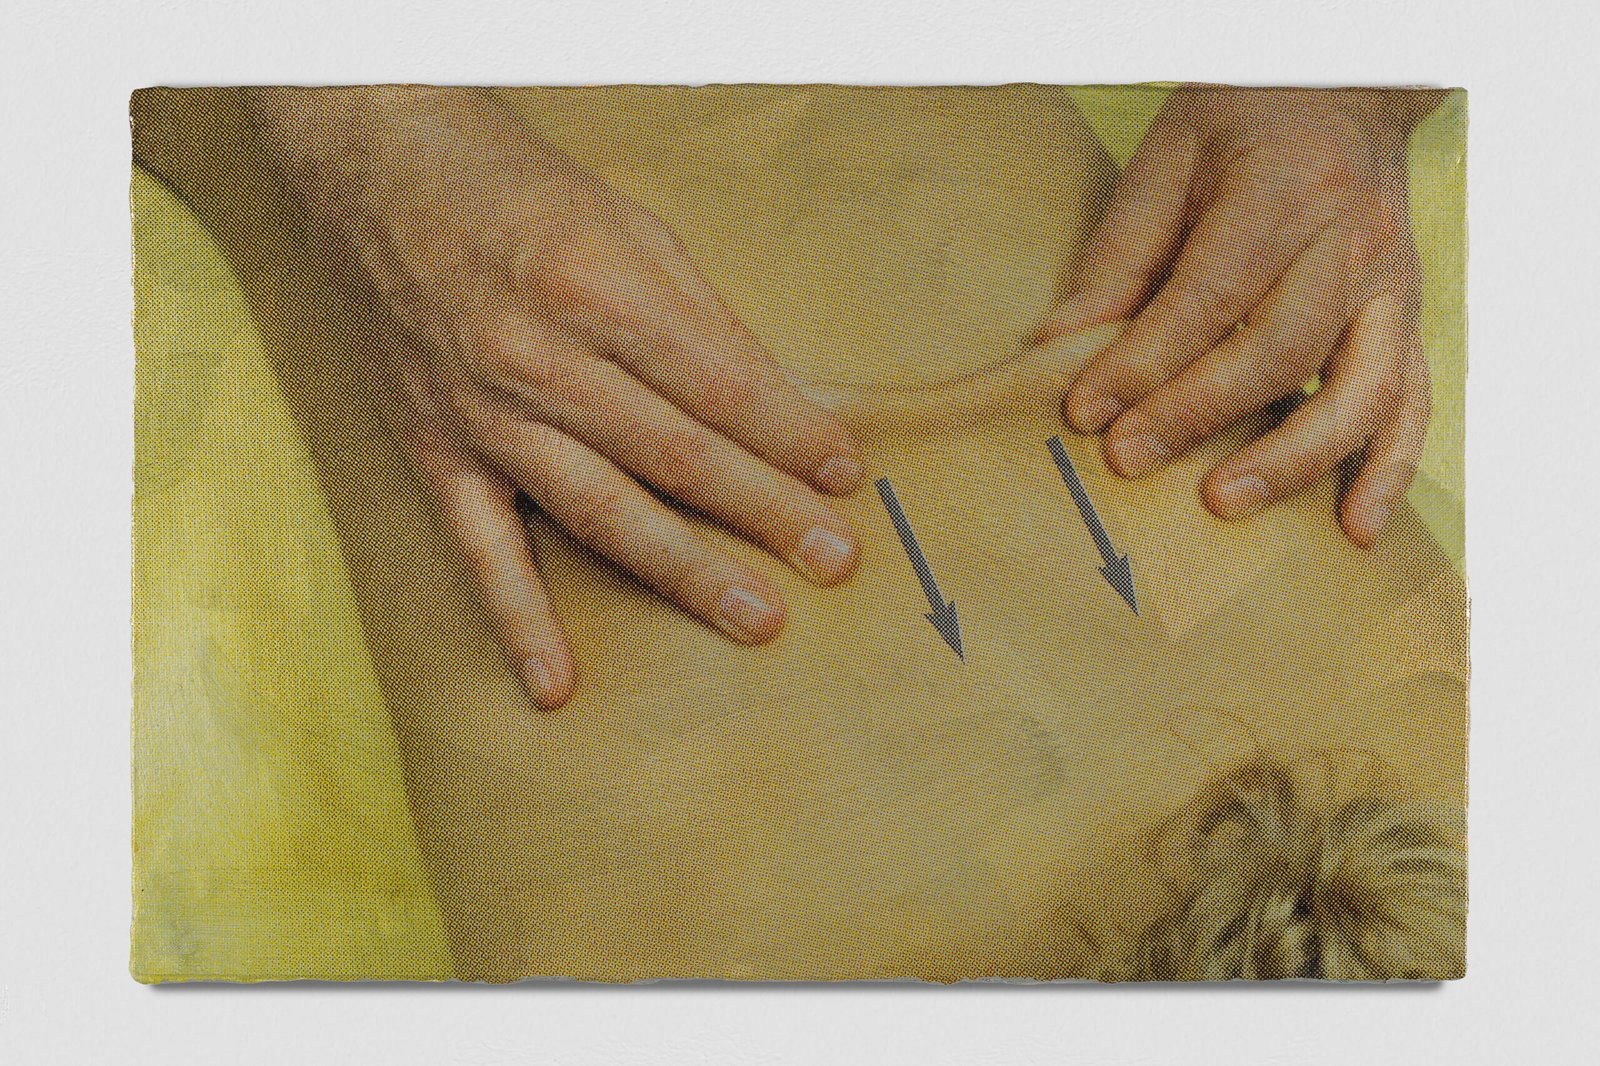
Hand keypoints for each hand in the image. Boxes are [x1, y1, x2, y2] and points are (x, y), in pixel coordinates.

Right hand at [246, 88, 862, 708]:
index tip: (845, 473)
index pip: (721, 386)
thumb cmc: (518, 190)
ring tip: (758, 619)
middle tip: (835, 559)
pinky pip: (482, 550)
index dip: (792, 434)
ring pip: (601, 513)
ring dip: (686, 572)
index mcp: (597, 287)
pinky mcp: (437, 452)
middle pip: (676, 456)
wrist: (376, 166)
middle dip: (765, 511)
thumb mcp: (630, 225)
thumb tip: (781, 405)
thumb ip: (703, 320)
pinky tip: (556, 684)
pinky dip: (519, 620)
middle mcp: (539, 358)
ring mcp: (484, 415)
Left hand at [1036, 88, 1440, 545]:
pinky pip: (1411, 405)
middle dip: (1199, 415)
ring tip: (1224, 506)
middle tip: (1130, 462)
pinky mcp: (1410, 321)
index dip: (1145, 361)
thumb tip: (1058, 347)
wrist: (1346, 90)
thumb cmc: (1243, 122)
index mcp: (1283, 188)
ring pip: (1361, 390)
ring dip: (1292, 460)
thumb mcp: (1167, 158)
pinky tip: (1355, 530)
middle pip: (1281, 349)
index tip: (1086, 411)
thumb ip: (1119, 255)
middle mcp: (1352, 240)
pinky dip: (1389, 471)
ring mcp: (1393, 287)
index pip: (1209, 294)